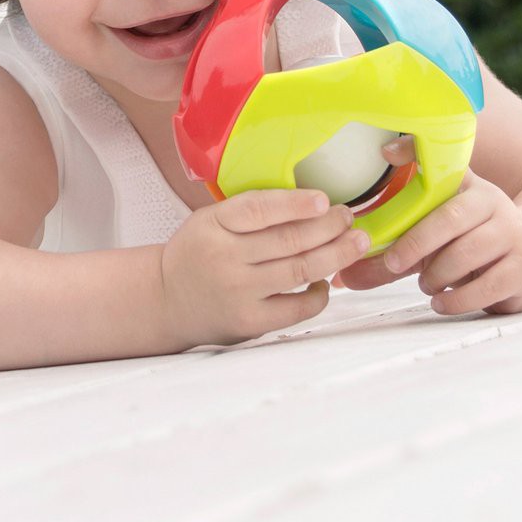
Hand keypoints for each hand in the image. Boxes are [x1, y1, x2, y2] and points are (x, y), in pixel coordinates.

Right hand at [160, 189, 369, 345]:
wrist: (166, 300)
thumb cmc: (198, 253)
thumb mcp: (211, 219)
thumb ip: (250, 211)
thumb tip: (311, 203)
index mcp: (214, 225)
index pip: (259, 210)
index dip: (295, 204)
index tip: (324, 199)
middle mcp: (225, 259)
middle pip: (289, 240)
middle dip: (328, 227)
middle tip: (348, 217)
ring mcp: (238, 293)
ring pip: (299, 270)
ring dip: (335, 254)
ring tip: (355, 242)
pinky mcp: (250, 322)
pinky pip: (297, 307)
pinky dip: (319, 293)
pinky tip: (326, 279)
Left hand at [335, 138, 521, 314]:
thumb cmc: (470, 246)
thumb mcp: (434, 240)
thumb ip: (390, 255)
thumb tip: (341, 278)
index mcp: (466, 186)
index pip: (442, 162)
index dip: (413, 153)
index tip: (384, 153)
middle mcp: (492, 203)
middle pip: (450, 217)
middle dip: (415, 242)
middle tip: (393, 262)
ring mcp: (512, 234)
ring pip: (467, 253)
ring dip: (436, 275)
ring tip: (426, 285)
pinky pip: (487, 285)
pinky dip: (457, 299)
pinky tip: (442, 301)